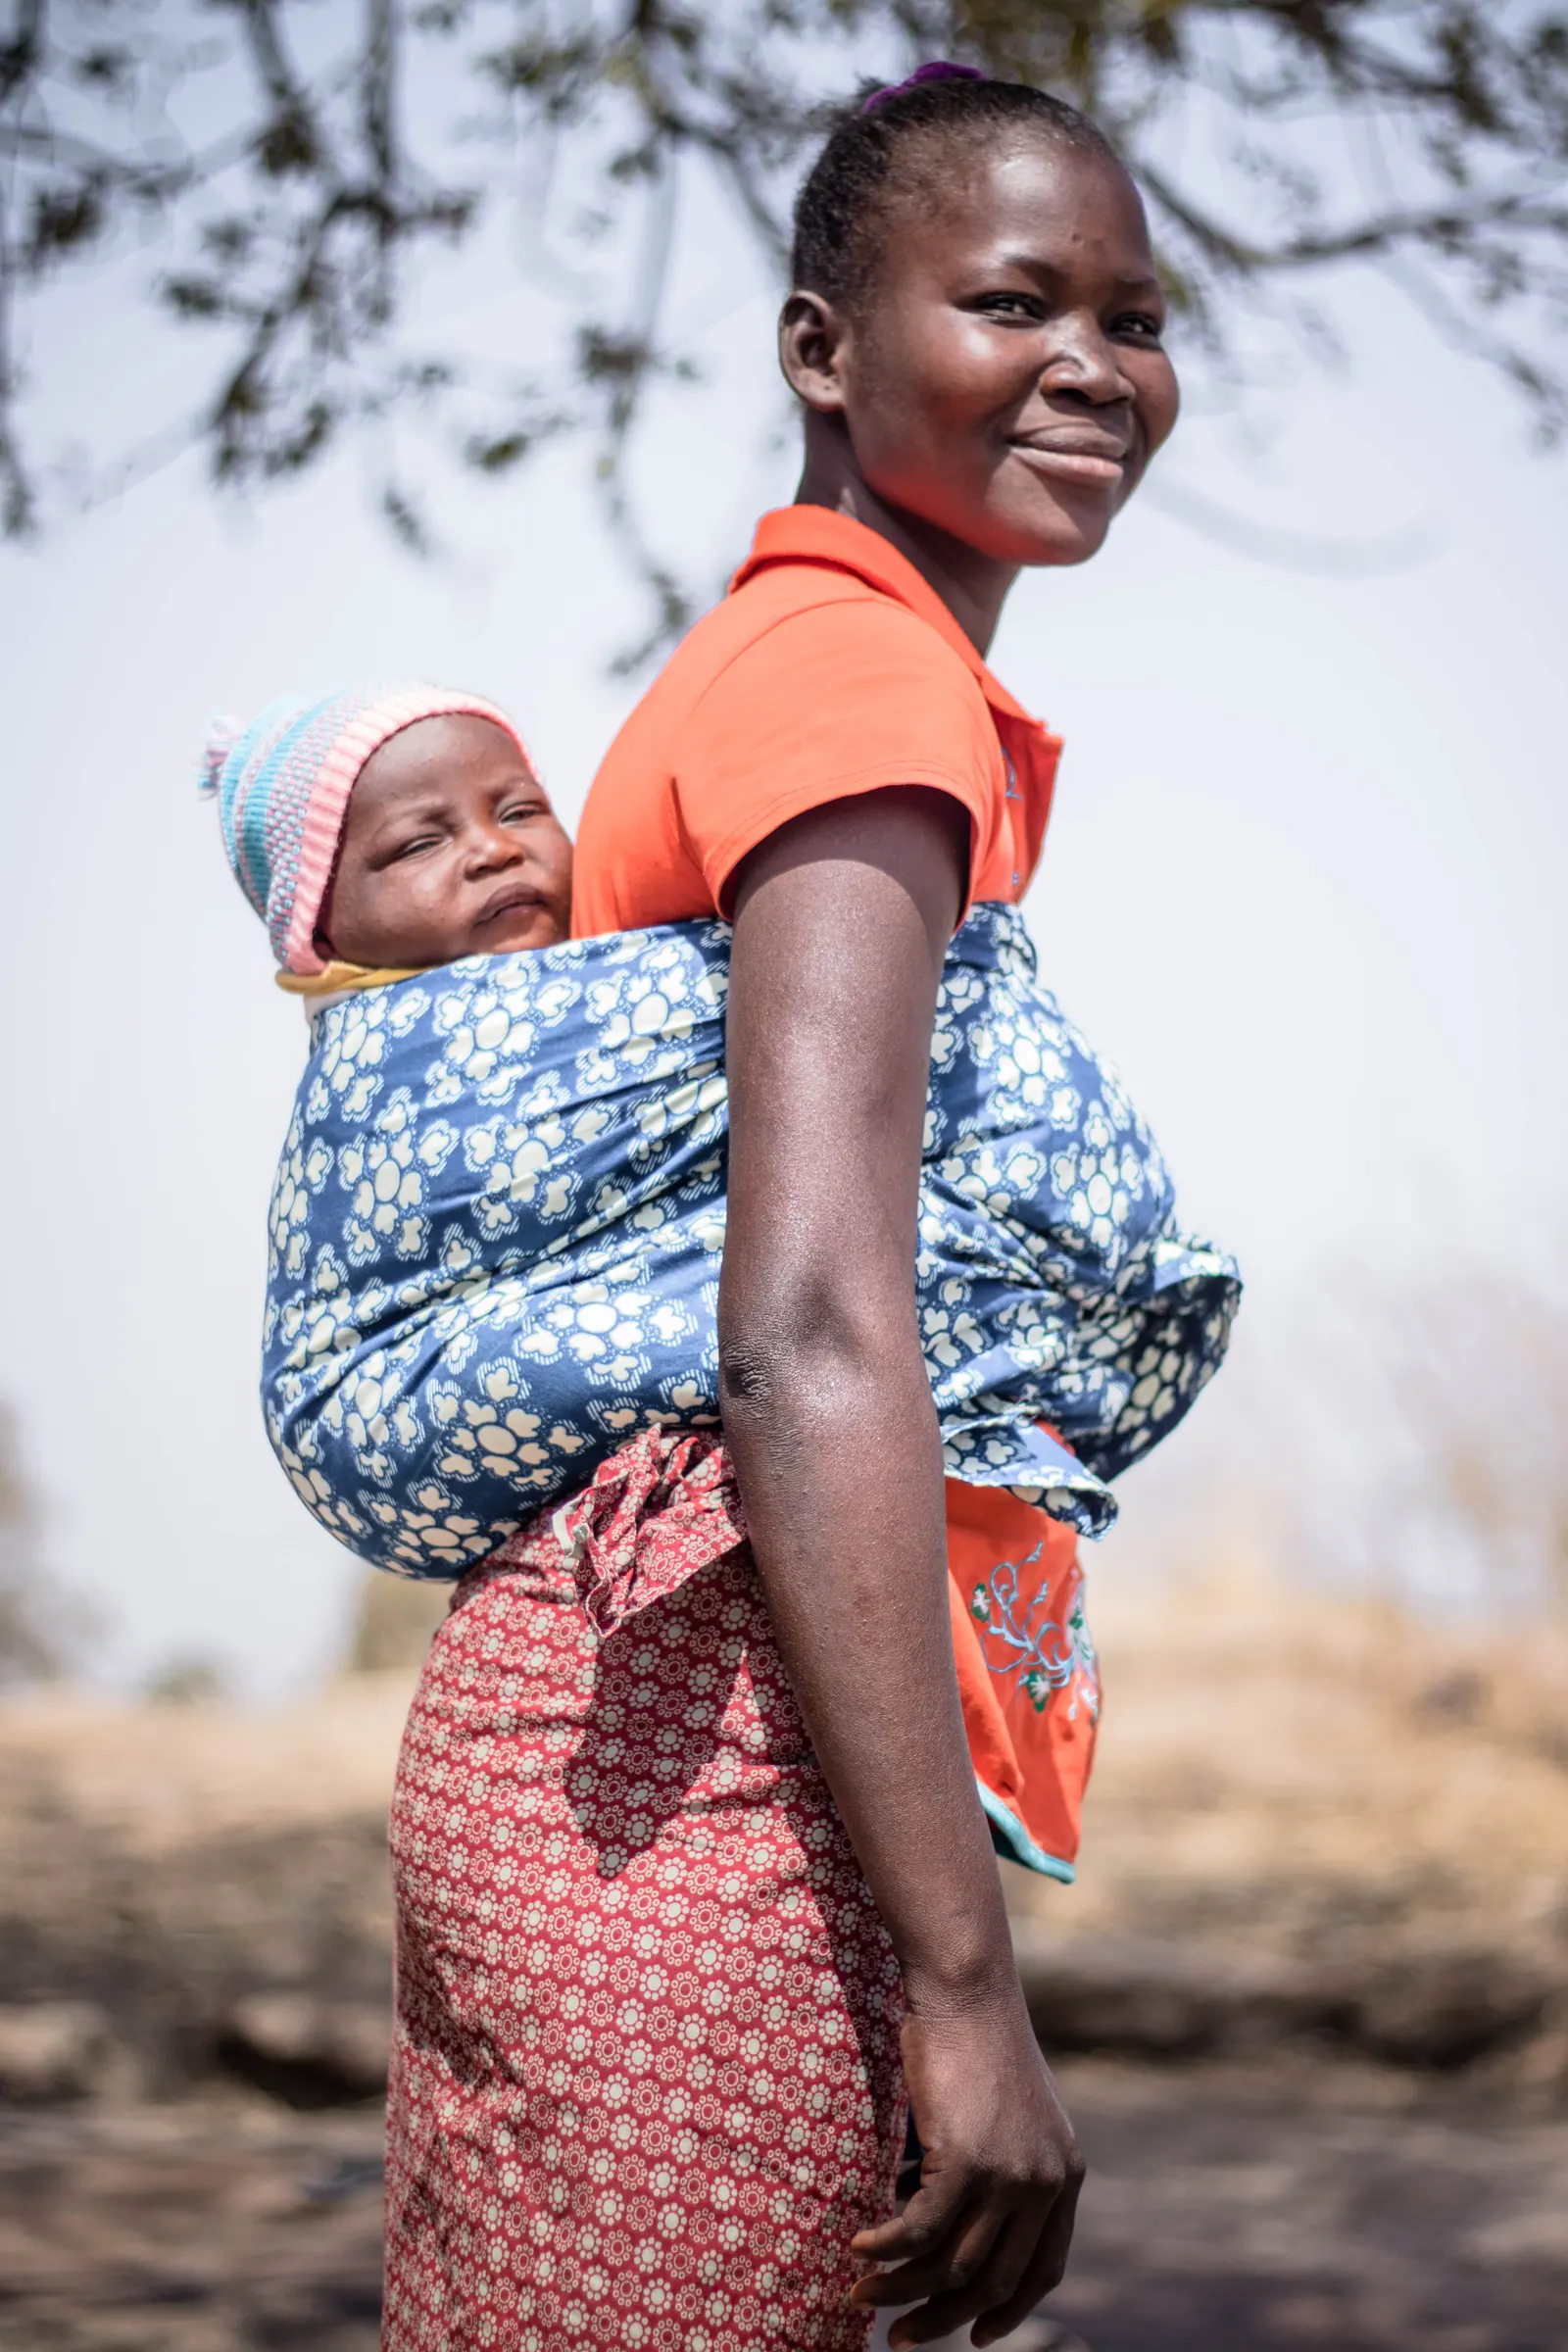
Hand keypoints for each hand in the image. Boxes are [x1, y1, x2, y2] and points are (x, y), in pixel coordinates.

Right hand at [849, 1991, 1083, 2347]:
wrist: (967, 1989)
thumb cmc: (975, 2040)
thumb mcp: (1009, 2112)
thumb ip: (1004, 2166)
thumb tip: (959, 2221)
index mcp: (1063, 2175)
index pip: (1043, 2270)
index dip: (1008, 2311)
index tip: (974, 2338)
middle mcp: (1044, 2183)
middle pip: (991, 2279)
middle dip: (941, 2318)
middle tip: (900, 2340)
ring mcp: (1007, 2174)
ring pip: (949, 2262)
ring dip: (901, 2290)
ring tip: (862, 2298)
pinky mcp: (965, 2159)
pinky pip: (918, 2229)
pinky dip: (884, 2248)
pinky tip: (858, 2249)